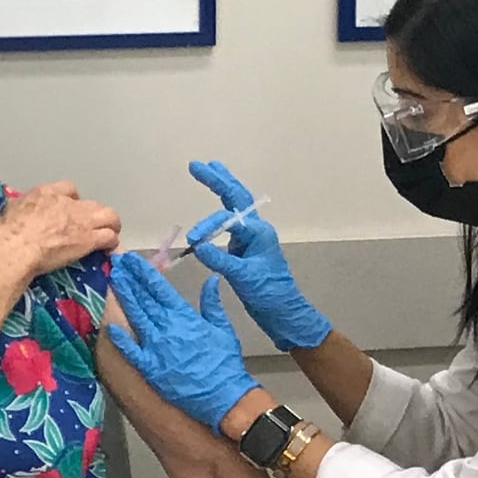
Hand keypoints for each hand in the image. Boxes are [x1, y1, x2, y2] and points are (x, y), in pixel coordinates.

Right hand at [0, 181, 120, 275]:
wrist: (17, 248)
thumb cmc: (9, 231)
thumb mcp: (13, 207)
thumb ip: (25, 205)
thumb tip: (23, 209)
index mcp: (48, 193)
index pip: (69, 188)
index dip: (73, 200)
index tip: (72, 209)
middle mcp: (69, 203)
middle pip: (92, 203)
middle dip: (94, 214)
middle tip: (92, 224)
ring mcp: (82, 221)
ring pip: (109, 216)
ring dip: (111, 225)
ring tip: (110, 233)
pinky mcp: (89, 239)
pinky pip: (109, 237)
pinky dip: (112, 242)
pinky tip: (109, 248)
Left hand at [105, 251, 259, 432]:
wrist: (224, 396)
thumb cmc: (226, 362)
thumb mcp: (223, 327)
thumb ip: (213, 302)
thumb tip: (211, 279)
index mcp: (184, 316)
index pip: (159, 288)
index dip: (144, 272)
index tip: (132, 260)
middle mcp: (167, 328)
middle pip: (143, 299)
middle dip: (129, 280)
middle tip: (116, 265)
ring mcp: (156, 348)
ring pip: (135, 318)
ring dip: (123, 299)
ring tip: (113, 282)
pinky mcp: (151, 368)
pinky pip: (132, 351)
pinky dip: (121, 339)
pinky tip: (110, 327)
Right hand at [187, 161, 332, 351]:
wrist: (283, 313)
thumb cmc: (270, 294)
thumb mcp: (244, 278)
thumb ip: (221, 261)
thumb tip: (198, 245)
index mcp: (259, 233)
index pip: (230, 217)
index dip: (208, 225)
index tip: (194, 240)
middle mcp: (255, 231)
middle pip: (236, 197)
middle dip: (218, 179)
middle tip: (197, 164)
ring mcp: (250, 239)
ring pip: (235, 206)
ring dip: (222, 188)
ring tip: (211, 169)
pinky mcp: (244, 250)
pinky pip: (230, 224)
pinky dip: (219, 212)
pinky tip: (216, 203)